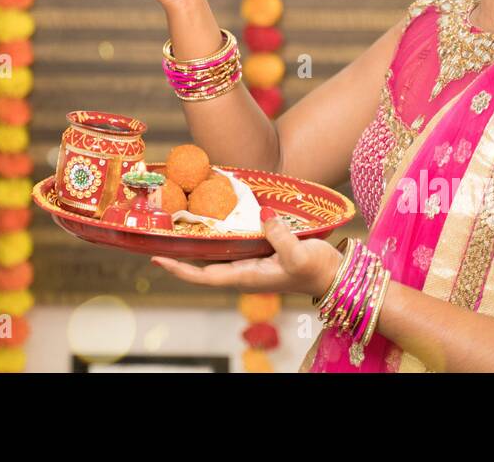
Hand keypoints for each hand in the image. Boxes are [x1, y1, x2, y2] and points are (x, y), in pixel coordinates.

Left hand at [151, 209, 342, 297]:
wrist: (335, 274)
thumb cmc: (317, 270)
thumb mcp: (299, 254)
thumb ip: (279, 236)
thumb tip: (263, 215)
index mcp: (246, 277)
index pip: (204, 276)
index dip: (180, 269)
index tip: (157, 260)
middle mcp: (243, 271)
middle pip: (203, 264)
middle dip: (180, 252)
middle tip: (159, 232)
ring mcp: (251, 262)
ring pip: (217, 252)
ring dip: (198, 241)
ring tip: (179, 220)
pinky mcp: (261, 252)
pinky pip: (234, 242)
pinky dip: (220, 231)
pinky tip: (215, 216)